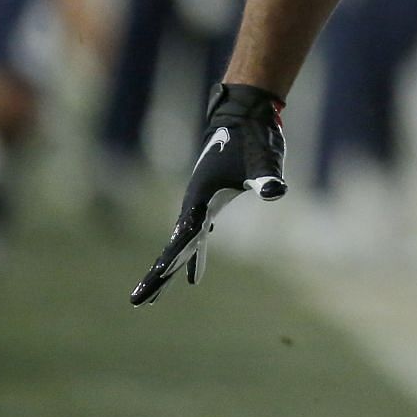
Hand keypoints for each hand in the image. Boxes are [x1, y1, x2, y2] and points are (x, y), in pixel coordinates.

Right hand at [130, 83, 287, 305]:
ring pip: (182, 243)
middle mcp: (195, 204)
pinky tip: (195, 270)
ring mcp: (202, 202)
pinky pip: (197, 235)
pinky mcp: (212, 200)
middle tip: (139, 302)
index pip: (181, 240)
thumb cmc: (254, 137)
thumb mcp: (264, 160)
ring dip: (172, 268)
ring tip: (156, 294)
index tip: (154, 283)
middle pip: (174, 247)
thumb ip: (267, 177)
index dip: (168, 263)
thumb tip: (276, 190)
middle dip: (158, 275)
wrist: (245, 114)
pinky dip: (193, 253)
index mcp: (201, 200)